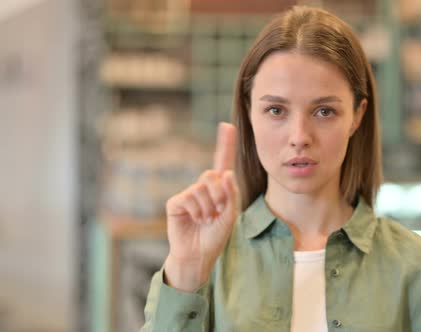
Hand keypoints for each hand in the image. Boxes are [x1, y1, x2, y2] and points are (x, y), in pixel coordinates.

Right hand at [163, 122, 239, 290]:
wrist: (199, 255)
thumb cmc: (215, 236)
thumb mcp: (230, 216)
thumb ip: (231, 194)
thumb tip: (226, 173)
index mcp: (219, 189)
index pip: (222, 162)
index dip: (225, 144)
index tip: (227, 126)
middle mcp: (203, 188)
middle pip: (212, 175)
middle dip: (220, 194)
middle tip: (218, 212)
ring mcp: (188, 194)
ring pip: (202, 187)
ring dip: (209, 207)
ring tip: (206, 220)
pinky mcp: (176, 202)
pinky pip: (189, 197)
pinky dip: (197, 210)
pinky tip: (196, 220)